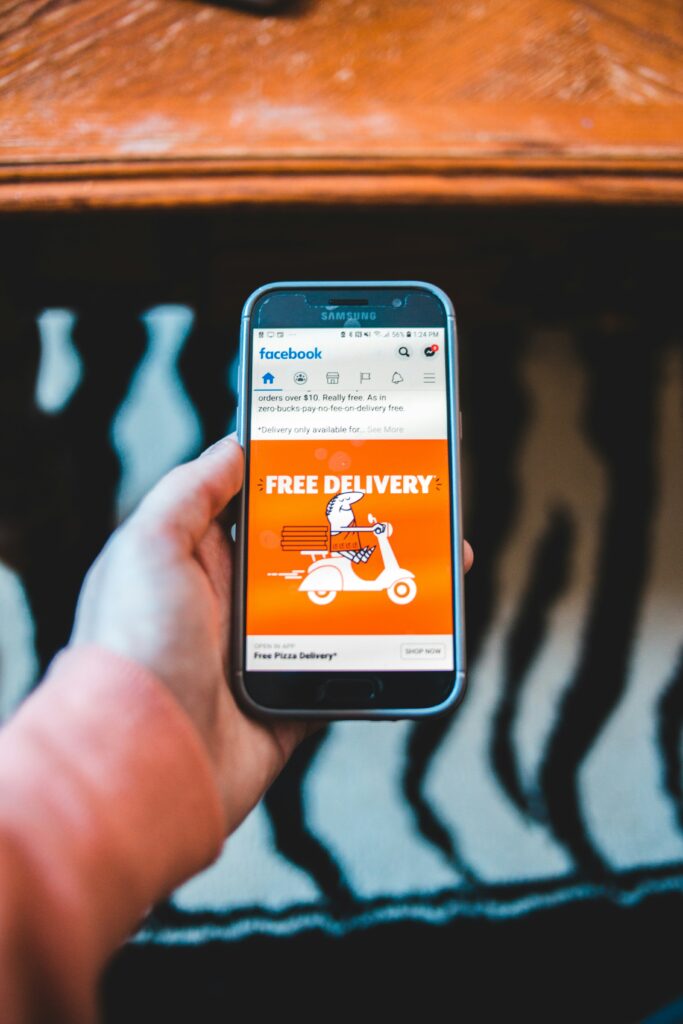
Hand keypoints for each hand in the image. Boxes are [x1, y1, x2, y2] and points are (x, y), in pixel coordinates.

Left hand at [71, 438, 472, 833]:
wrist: (142, 764)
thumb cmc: (132, 647)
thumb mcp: (147, 548)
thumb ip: (189, 493)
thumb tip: (234, 445)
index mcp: (202, 563)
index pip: (260, 509)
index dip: (302, 482)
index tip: (350, 455)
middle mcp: (237, 605)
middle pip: (312, 556)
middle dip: (359, 532)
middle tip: (410, 506)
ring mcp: (268, 654)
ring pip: (340, 609)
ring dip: (385, 588)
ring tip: (434, 562)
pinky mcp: (294, 700)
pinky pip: (350, 669)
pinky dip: (384, 651)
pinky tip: (421, 628)